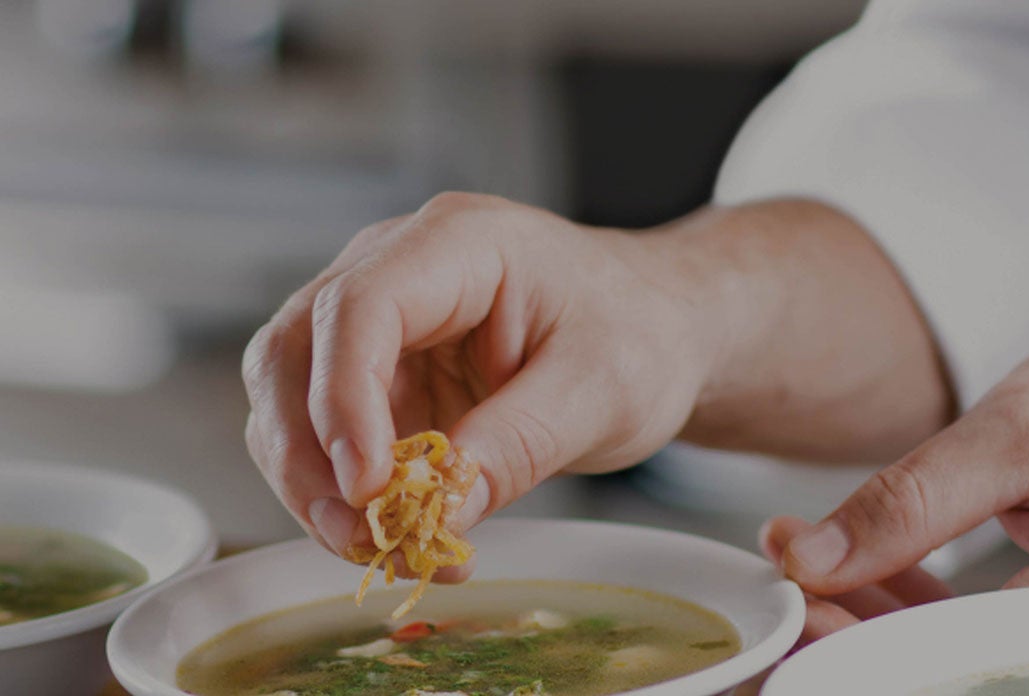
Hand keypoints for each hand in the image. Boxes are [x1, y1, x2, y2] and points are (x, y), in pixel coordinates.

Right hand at [241, 193, 718, 567]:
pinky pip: (329, 432)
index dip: (344, 397)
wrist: (655, 330)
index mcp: (458, 243)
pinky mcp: (383, 374)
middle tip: (357, 535)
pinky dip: (341, 490)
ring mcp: (383, 323)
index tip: (367, 484)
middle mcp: (398, 268)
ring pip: (292, 395)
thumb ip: (520, 444)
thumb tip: (440, 512)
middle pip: (297, 349)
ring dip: (311, 480)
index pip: (361, 305)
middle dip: (307, 452)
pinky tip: (390, 535)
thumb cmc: (639, 332)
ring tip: (376, 547)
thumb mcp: (601, 389)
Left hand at [760, 327, 1028, 645]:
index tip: (800, 602)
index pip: (955, 660)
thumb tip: (811, 560)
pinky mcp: (1025, 608)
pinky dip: (892, 594)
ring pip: (934, 649)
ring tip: (799, 555)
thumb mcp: (1012, 441)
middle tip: (788, 579)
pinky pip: (949, 622)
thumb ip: (914, 505)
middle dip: (849, 628)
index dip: (863, 645)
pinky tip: (842, 558)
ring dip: (859, 607)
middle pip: (936, 667)